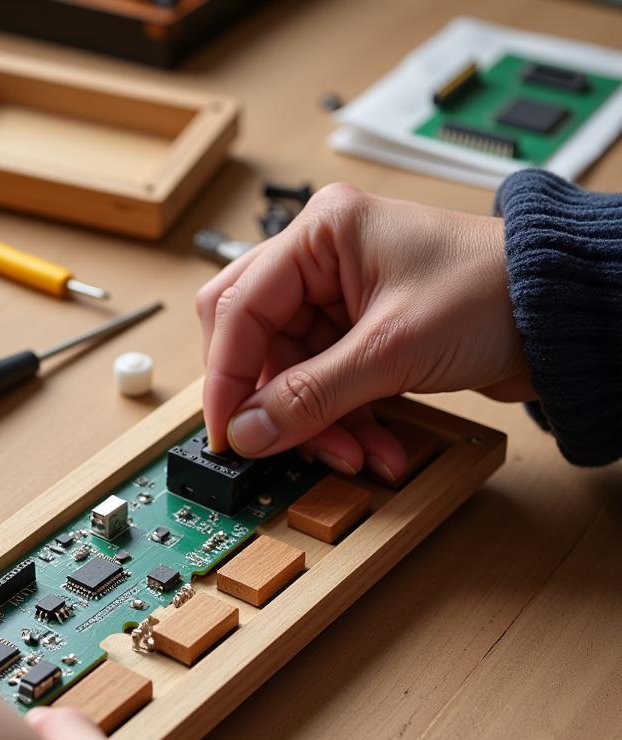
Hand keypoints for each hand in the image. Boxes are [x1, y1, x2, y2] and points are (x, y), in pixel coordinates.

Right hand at [199, 184, 532, 479]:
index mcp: (320, 234)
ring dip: (316, 423)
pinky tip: (375, 446)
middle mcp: (321, 262)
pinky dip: (344, 422)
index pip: (239, 309)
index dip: (227, 377)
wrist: (564, 315)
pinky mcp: (360, 335)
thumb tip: (248, 431)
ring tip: (354, 454)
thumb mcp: (392, 350)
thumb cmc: (496, 293)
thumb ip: (310, 395)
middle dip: (272, 400)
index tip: (227, 432)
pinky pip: (325, 387)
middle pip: (254, 341)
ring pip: (291, 374)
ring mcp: (339, 300)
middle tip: (274, 442)